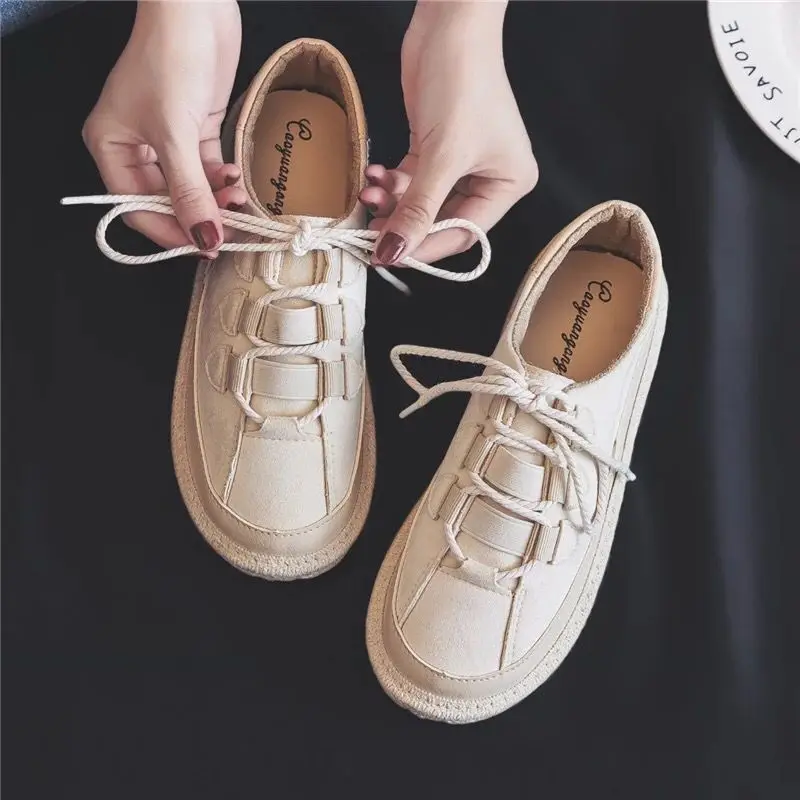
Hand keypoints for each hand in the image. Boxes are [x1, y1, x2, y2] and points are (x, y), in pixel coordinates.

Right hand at [82, 0, 245, 254]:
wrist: (196, 7)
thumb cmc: (171, 60)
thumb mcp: (176, 134)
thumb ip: (190, 192)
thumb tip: (204, 239)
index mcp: (110, 147)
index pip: (135, 208)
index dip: (169, 232)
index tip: (203, 247)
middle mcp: (135, 147)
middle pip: (166, 201)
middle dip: (198, 216)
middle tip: (230, 229)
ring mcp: (167, 139)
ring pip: (191, 187)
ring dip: (215, 199)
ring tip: (238, 198)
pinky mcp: (195, 129)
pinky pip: (207, 168)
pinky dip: (223, 179)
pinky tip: (238, 180)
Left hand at [361, 0, 537, 266]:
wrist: (450, 22)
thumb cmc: (463, 83)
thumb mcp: (441, 155)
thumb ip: (417, 209)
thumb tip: (393, 253)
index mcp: (508, 184)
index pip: (465, 232)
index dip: (426, 247)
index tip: (390, 256)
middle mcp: (489, 178)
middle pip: (442, 220)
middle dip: (405, 223)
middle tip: (371, 230)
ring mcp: (462, 164)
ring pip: (423, 202)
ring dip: (394, 202)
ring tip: (369, 194)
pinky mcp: (437, 148)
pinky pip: (413, 181)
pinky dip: (392, 182)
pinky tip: (374, 176)